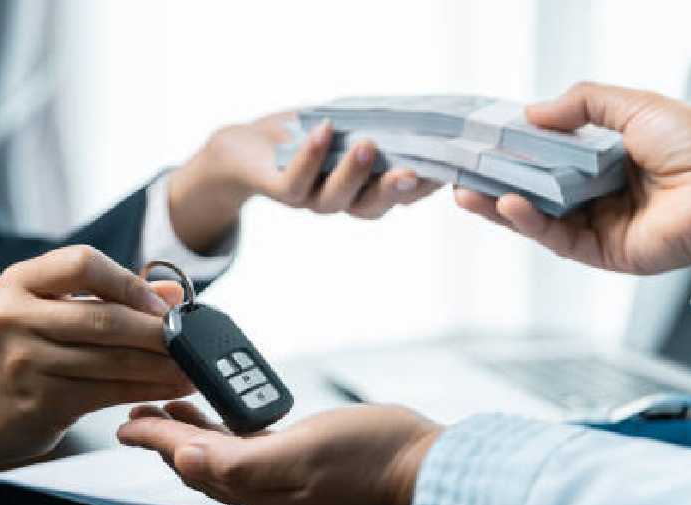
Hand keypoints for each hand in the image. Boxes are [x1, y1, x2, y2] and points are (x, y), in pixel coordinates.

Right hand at [0, 245, 194, 470]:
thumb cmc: (21, 351)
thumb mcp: (50, 311)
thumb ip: (109, 296)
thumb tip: (172, 291)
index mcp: (19, 282)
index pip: (82, 263)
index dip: (129, 283)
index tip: (162, 305)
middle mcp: (15, 317)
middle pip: (103, 317)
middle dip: (156, 331)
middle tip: (190, 338)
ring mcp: (25, 361)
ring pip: (111, 360)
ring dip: (160, 365)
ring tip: (191, 365)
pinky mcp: (40, 401)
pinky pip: (107, 392)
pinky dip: (146, 389)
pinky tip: (170, 387)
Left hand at [117, 401, 442, 504]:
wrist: (425, 471)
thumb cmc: (371, 462)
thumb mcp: (302, 455)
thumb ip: (240, 463)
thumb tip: (185, 462)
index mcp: (257, 490)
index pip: (191, 461)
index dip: (156, 439)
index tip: (126, 421)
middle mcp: (265, 491)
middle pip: (199, 462)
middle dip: (164, 437)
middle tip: (138, 411)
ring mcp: (285, 480)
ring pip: (221, 456)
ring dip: (191, 432)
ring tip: (170, 407)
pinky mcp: (304, 465)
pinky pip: (250, 448)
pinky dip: (226, 430)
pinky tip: (226, 416)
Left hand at [167, 111, 442, 251]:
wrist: (243, 149)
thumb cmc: (304, 135)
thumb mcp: (348, 128)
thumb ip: (381, 126)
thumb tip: (424, 111)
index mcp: (362, 190)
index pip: (399, 196)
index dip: (422, 188)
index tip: (447, 170)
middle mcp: (339, 201)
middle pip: (371, 206)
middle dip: (393, 190)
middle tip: (413, 172)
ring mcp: (308, 198)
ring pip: (334, 199)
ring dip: (353, 173)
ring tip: (368, 144)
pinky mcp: (278, 189)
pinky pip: (296, 181)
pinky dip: (310, 156)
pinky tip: (324, 130)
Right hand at [455, 81, 690, 273]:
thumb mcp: (634, 106)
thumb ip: (582, 104)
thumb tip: (530, 113)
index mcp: (606, 159)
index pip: (547, 158)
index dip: (514, 152)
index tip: (481, 145)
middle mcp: (598, 194)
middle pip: (534, 192)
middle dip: (494, 184)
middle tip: (460, 175)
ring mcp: (597, 225)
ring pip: (536, 218)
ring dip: (500, 206)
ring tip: (468, 193)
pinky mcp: (600, 252)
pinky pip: (555, 238)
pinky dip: (528, 222)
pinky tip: (508, 205)